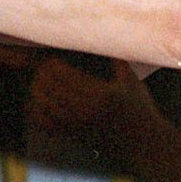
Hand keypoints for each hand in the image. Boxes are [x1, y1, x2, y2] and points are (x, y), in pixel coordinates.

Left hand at [27, 59, 165, 152]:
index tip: (52, 58)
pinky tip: (38, 102)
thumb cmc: (140, 111)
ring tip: (39, 81)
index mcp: (100, 94)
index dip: (51, 64)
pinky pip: (45, 124)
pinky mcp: (73, 135)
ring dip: (37, 90)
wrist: (143, 145)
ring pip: (43, 105)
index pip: (64, 75)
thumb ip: (117, 60)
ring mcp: (77, 124)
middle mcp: (85, 110)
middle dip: (41, 74)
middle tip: (42, 66)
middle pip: (49, 87)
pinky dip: (37, 112)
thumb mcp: (132, 81)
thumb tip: (108, 36)